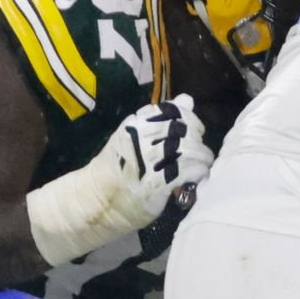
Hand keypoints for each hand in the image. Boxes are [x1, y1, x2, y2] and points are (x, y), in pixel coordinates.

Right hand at [113, 93, 214, 222]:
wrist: (96, 200)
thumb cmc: (117, 169)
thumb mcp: (135, 137)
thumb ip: (161, 120)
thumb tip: (188, 98)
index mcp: (137, 123)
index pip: (175, 111)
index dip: (190, 120)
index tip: (193, 132)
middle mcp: (143, 137)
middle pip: (185, 130)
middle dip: (198, 141)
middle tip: (199, 152)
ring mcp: (149, 160)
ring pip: (191, 149)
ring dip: (203, 158)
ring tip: (203, 165)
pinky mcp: (158, 182)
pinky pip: (189, 171)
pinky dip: (199, 173)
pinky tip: (198, 177)